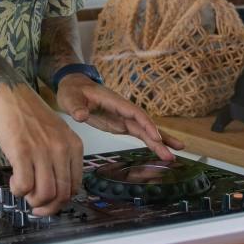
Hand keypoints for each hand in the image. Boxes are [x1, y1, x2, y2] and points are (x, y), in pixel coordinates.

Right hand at [0, 83, 83, 215]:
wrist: (11, 95)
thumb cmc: (31, 116)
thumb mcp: (57, 134)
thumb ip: (60, 158)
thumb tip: (54, 190)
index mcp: (74, 146)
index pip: (75, 186)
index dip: (61, 201)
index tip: (49, 203)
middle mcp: (62, 150)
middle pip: (61, 194)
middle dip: (47, 207)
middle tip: (34, 205)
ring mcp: (42, 151)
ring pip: (45, 194)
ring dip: (32, 200)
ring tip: (23, 191)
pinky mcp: (22, 152)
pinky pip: (24, 185)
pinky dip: (18, 190)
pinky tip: (14, 181)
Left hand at [55, 75, 183, 161]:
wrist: (74, 87)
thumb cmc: (73, 90)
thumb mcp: (70, 98)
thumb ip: (76, 107)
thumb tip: (81, 116)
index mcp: (114, 101)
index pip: (135, 113)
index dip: (146, 124)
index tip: (156, 137)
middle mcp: (124, 110)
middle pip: (145, 124)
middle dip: (159, 139)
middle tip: (171, 154)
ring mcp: (124, 118)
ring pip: (145, 131)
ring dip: (159, 143)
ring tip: (173, 156)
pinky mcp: (122, 125)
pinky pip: (140, 134)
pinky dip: (151, 142)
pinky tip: (161, 150)